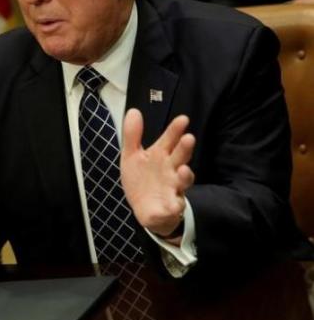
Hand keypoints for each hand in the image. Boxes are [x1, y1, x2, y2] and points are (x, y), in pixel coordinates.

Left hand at [120, 108, 194, 237]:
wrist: (145, 209)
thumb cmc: (142, 179)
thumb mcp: (131, 156)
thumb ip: (132, 135)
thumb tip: (133, 111)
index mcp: (160, 155)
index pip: (169, 140)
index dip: (175, 130)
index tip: (183, 119)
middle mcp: (170, 169)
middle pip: (180, 157)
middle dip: (184, 149)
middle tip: (189, 138)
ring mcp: (173, 187)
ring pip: (183, 181)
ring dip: (185, 176)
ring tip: (183, 169)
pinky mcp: (171, 206)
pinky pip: (176, 206)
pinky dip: (176, 205)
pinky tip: (175, 203)